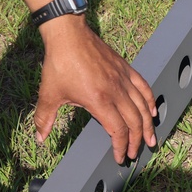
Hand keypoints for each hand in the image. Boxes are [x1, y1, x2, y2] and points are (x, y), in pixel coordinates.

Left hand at [34, 16, 156, 163]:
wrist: (69, 35)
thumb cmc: (59, 63)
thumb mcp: (48, 94)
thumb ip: (45, 119)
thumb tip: (39, 138)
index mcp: (99, 100)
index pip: (118, 130)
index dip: (121, 146)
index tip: (119, 157)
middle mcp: (115, 91)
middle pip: (134, 121)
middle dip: (136, 140)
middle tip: (135, 152)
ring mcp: (123, 78)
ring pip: (143, 105)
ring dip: (148, 124)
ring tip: (151, 138)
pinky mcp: (125, 68)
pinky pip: (143, 86)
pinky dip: (150, 99)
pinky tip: (152, 109)